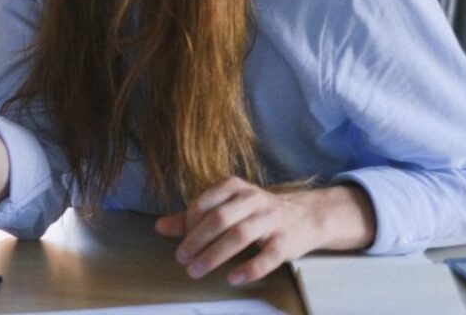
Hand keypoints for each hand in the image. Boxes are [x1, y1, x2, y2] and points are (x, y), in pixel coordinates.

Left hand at [154, 177, 375, 284]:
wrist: (305, 216)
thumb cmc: (256, 212)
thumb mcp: (226, 207)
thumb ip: (193, 217)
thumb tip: (159, 226)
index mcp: (235, 187)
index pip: (205, 202)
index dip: (189, 223)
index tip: (179, 241)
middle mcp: (253, 200)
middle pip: (220, 219)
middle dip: (197, 240)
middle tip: (181, 258)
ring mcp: (271, 220)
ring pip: (240, 236)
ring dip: (215, 255)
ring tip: (196, 270)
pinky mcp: (286, 242)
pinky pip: (267, 257)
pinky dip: (249, 268)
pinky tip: (232, 278)